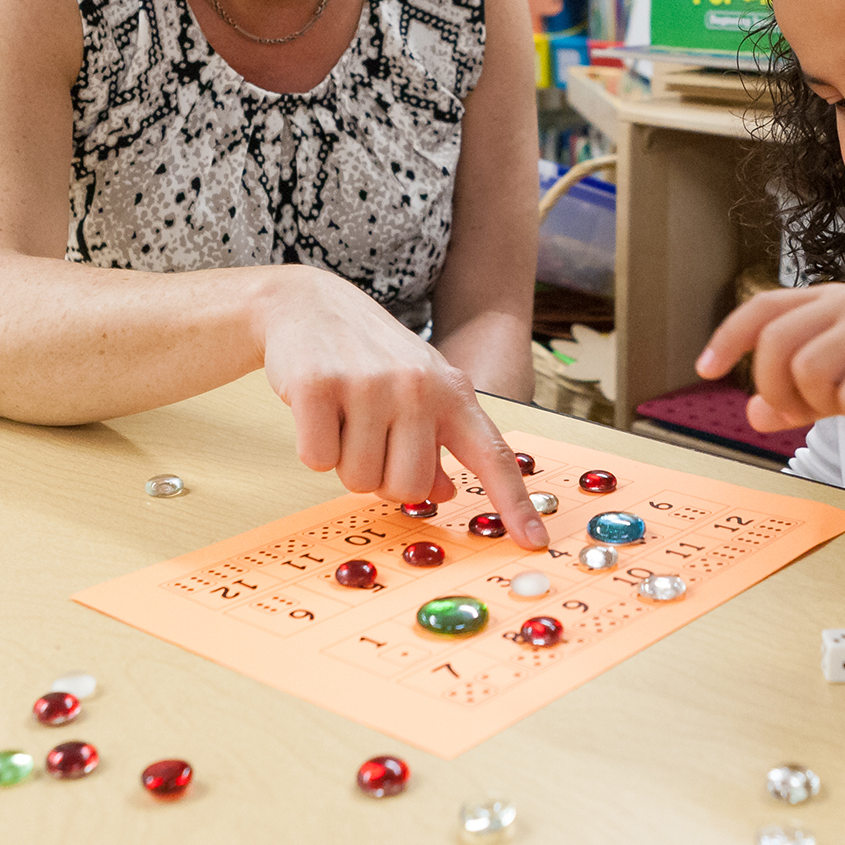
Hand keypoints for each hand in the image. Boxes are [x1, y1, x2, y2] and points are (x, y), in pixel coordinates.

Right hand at [258, 266, 546, 547]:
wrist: (310, 303)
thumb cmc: (372, 358)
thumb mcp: (420, 392)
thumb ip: (438, 443)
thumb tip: (445, 493)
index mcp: (453, 392)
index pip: (492, 456)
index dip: (515, 503)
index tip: (534, 541)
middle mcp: (418, 387)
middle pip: (410, 489)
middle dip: (385, 479)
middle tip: (373, 438)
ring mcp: (369, 385)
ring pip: (360, 481)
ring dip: (347, 462)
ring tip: (346, 418)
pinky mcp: (319, 386)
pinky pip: (318, 461)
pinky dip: (314, 448)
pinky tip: (318, 411)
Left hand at [695, 283, 844, 457]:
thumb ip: (801, 395)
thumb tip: (754, 412)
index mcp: (831, 301)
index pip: (763, 310)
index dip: (727, 339)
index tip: (706, 368)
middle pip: (776, 346)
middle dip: (777, 389)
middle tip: (801, 410)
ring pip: (809, 373)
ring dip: (824, 404)